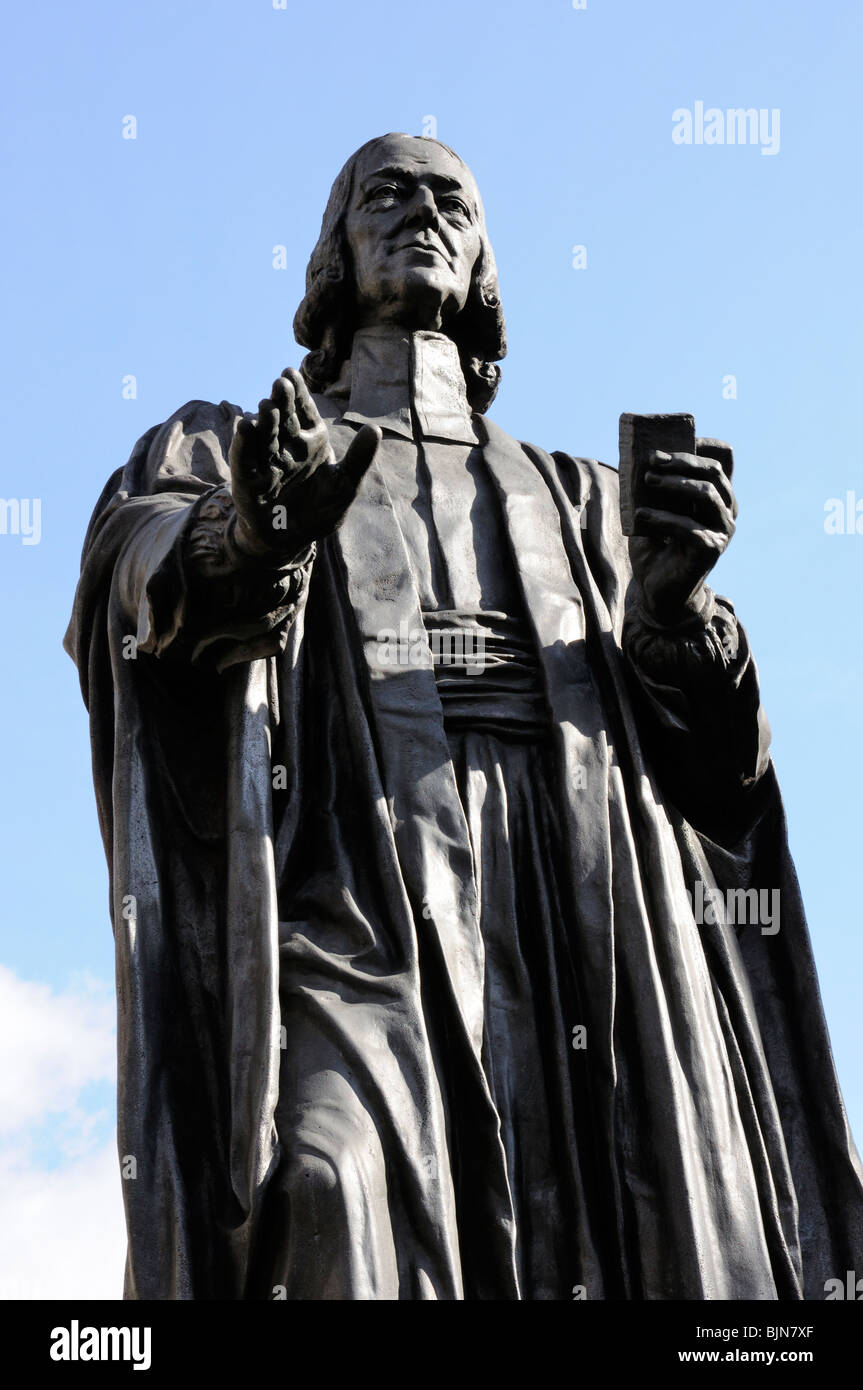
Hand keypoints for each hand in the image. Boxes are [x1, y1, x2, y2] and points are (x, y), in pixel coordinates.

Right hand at [229, 367, 380, 561]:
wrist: (291, 540)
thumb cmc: (318, 510)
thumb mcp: (345, 486)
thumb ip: (359, 460)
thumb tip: (375, 430)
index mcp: (308, 442)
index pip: (302, 411)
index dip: (298, 393)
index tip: (292, 372)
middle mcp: (284, 447)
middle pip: (282, 420)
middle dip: (281, 402)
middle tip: (280, 382)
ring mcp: (265, 463)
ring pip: (264, 438)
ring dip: (264, 422)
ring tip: (266, 405)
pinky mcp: (249, 482)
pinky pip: (245, 461)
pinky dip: (244, 445)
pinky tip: (244, 426)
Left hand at [628, 446, 736, 624]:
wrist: (659, 590)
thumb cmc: (656, 546)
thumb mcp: (654, 509)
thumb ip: (654, 487)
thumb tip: (641, 459)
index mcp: (716, 494)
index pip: (722, 458)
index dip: (703, 443)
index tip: (675, 438)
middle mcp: (726, 509)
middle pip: (713, 471)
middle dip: (682, 460)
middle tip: (652, 459)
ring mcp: (722, 530)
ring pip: (706, 494)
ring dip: (675, 483)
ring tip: (647, 480)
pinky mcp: (711, 550)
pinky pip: (688, 527)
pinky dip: (662, 518)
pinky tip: (641, 515)